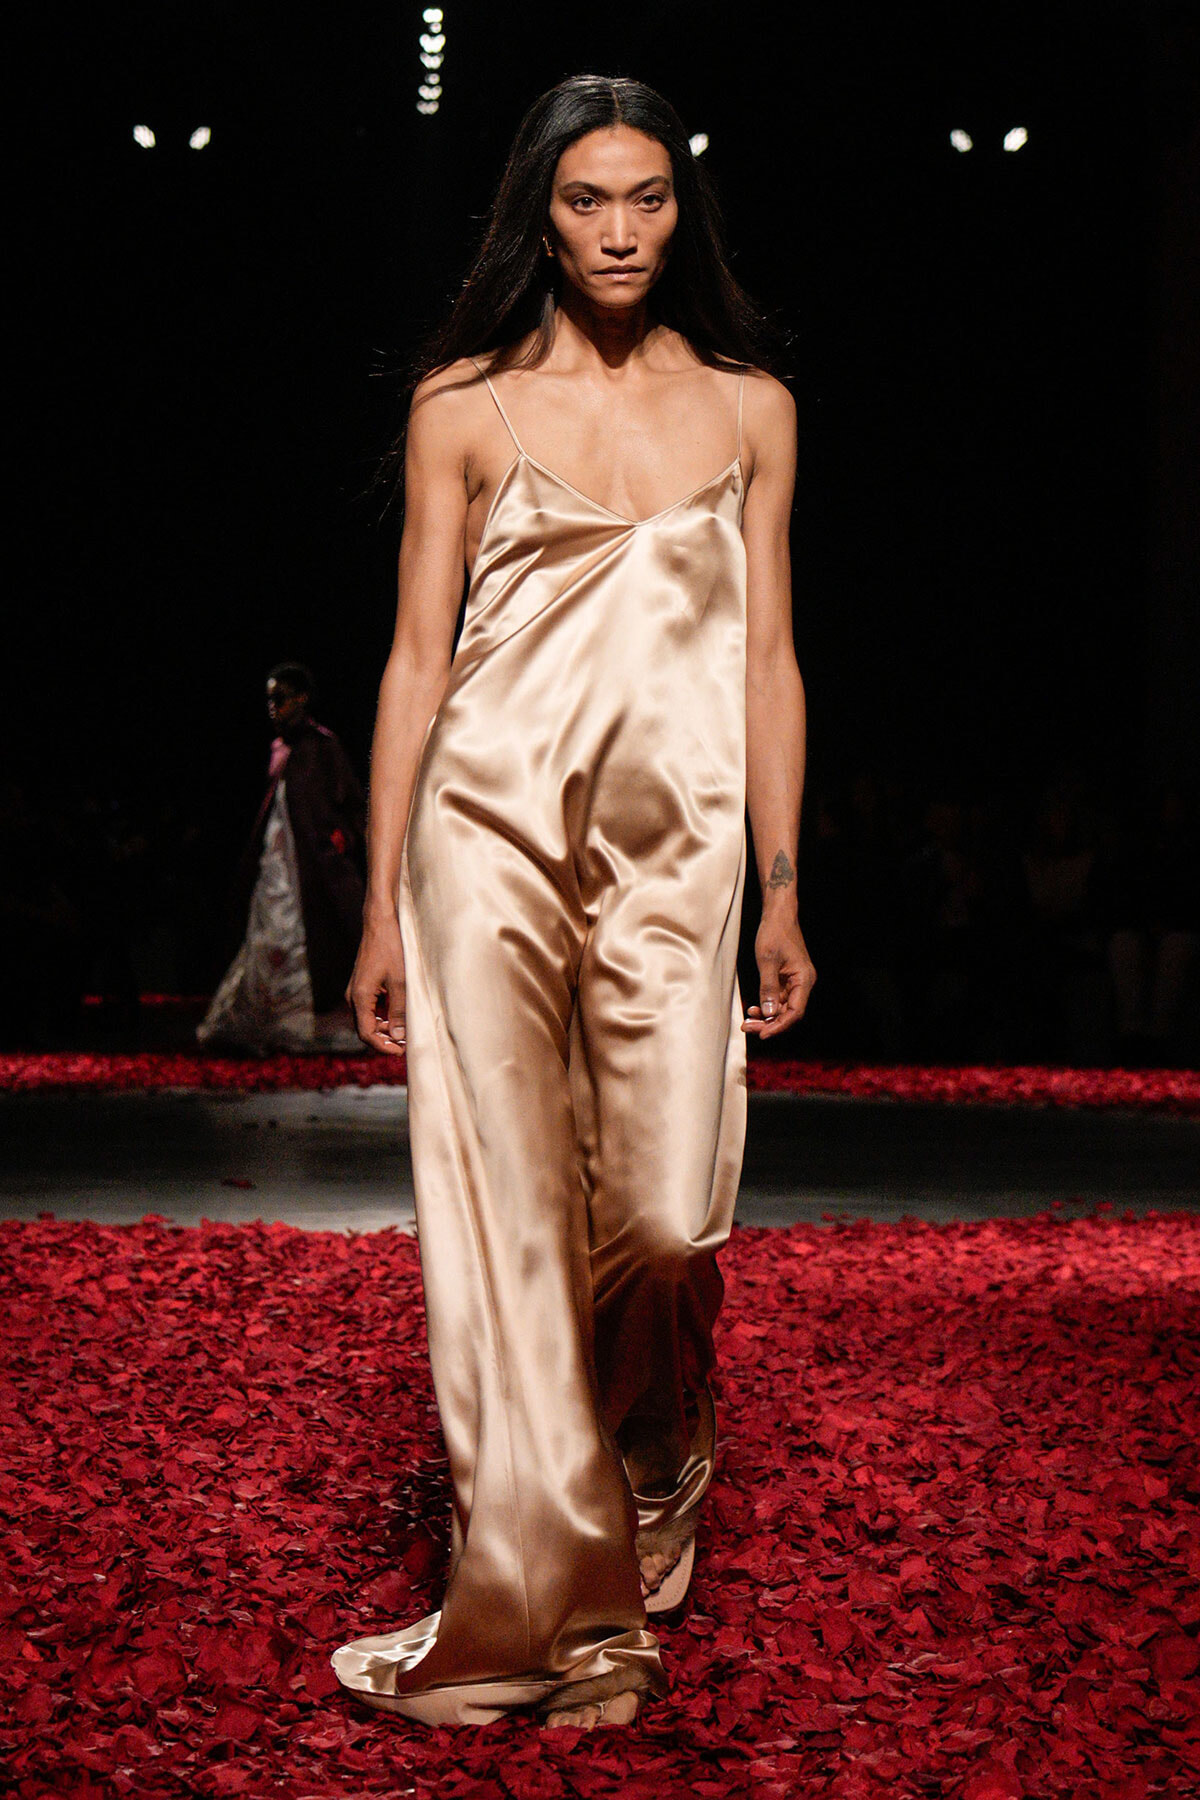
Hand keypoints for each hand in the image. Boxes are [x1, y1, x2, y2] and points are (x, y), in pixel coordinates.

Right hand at [346, 910, 407, 1054]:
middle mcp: (354, 996)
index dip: (383, 1047)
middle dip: (385, 1040)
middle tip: (406, 1045)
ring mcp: (358, 990)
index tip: (401, 1052)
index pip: (366, 1034)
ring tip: (405, 1033)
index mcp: (360, 997)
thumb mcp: (400, 981)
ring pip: (369, 1019)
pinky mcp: (364, 984)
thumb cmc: (391, 947)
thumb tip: (399, 1036)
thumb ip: (400, 1011)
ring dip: (385, 1029)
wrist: (380, 921)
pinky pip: (372, 1008)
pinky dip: (384, 1016)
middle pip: (366, 1029)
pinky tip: (400, 1016)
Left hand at [742, 912, 815, 1039]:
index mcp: (804, 979)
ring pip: (783, 1008)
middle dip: (769, 1023)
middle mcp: (803, 983)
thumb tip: (769, 1012)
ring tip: (747, 1021)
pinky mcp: (787, 979)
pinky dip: (767, 1006)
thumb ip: (768, 988)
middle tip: (747, 1027)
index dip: (779, 1026)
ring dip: (766, 1017)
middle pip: (789, 1013)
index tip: (762, 1034)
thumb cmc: (774, 933)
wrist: (778, 915)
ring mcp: (796, 982)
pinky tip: (753, 1009)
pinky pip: (779, 999)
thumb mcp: (767, 961)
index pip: (795, 1012)